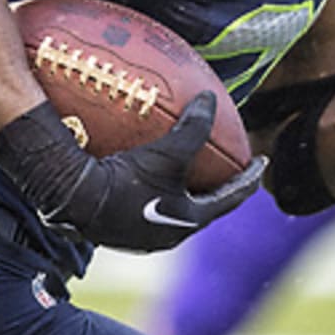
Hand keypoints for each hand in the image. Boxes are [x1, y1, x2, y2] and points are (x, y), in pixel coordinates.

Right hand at [0, 93, 264, 251]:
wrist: (73, 201)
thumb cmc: (126, 180)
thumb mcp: (168, 152)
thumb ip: (195, 126)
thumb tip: (210, 98)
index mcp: (189, 222)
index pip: (232, 198)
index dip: (249, 177)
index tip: (261, 161)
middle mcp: (168, 235)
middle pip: (203, 206)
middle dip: (216, 186)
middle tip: (226, 166)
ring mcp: (142, 236)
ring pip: (173, 208)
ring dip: (184, 188)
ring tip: (188, 167)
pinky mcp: (118, 229)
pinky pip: (145, 204)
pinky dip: (154, 187)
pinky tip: (143, 169)